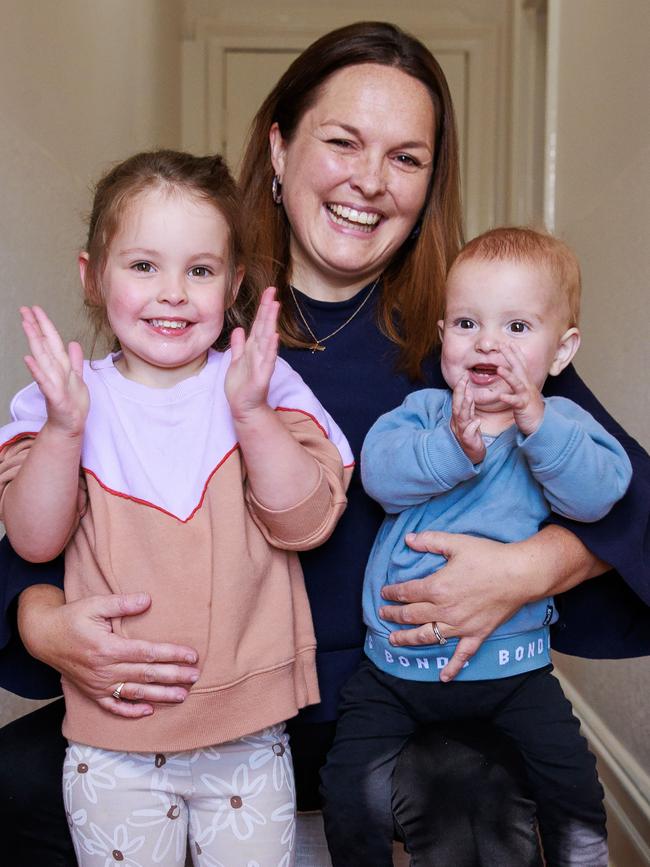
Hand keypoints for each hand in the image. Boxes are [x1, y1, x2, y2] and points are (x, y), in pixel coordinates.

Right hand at [18, 586, 199, 718]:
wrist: (43, 637)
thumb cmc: (72, 618)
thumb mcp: (95, 604)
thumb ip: (122, 603)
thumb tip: (147, 600)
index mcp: (108, 648)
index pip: (148, 654)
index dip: (172, 655)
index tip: (191, 656)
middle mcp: (105, 670)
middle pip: (146, 675)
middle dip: (173, 676)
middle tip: (195, 676)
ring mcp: (98, 684)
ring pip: (135, 693)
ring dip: (160, 696)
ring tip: (182, 696)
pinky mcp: (92, 692)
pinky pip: (113, 706)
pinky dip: (130, 711)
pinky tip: (147, 711)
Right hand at [21, 306, 88, 435]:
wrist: (71, 426)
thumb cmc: (73, 404)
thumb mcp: (78, 378)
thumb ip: (75, 361)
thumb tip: (73, 343)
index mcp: (61, 366)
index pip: (51, 340)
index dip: (45, 324)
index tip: (35, 308)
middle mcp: (55, 372)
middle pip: (44, 345)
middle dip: (35, 327)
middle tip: (24, 310)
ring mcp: (53, 383)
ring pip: (43, 359)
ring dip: (35, 342)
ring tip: (26, 325)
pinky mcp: (54, 397)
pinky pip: (45, 382)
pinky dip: (38, 371)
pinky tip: (28, 359)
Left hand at [225, 287, 279, 422]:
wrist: (243, 407)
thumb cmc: (240, 386)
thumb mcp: (236, 360)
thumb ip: (238, 345)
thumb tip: (239, 329)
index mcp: (253, 348)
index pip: (259, 324)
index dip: (263, 308)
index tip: (268, 292)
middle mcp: (259, 353)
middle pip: (264, 327)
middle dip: (268, 309)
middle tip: (273, 292)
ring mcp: (262, 363)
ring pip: (266, 339)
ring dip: (270, 323)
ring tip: (274, 306)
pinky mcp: (262, 376)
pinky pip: (267, 360)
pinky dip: (270, 348)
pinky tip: (273, 336)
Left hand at [378, 531, 527, 680]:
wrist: (520, 574)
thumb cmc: (489, 557)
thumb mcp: (456, 543)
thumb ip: (430, 540)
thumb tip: (408, 538)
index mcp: (437, 587)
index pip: (406, 592)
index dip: (392, 593)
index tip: (384, 593)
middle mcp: (445, 610)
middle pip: (411, 616)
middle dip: (393, 615)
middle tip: (382, 615)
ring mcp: (460, 626)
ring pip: (427, 637)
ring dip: (407, 639)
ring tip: (393, 641)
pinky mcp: (477, 635)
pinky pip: (462, 655)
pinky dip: (452, 668)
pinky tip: (442, 677)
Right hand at [450, 374, 484, 462]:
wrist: (470, 457)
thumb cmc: (470, 438)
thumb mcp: (469, 420)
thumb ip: (468, 408)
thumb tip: (468, 393)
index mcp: (459, 418)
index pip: (458, 401)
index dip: (460, 389)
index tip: (463, 377)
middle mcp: (458, 424)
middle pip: (457, 406)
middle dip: (459, 393)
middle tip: (462, 380)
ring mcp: (462, 433)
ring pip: (461, 418)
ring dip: (464, 407)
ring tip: (469, 396)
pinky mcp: (468, 442)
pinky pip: (469, 434)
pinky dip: (472, 427)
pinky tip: (477, 421)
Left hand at [496, 343, 543, 435]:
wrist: (540, 423)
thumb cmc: (529, 408)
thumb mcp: (523, 392)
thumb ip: (517, 383)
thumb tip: (511, 374)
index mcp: (525, 382)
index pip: (520, 364)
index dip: (515, 353)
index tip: (508, 342)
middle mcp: (527, 386)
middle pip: (519, 368)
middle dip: (511, 356)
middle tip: (502, 345)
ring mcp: (526, 396)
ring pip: (517, 384)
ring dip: (509, 376)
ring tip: (499, 369)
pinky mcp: (523, 407)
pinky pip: (516, 402)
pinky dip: (509, 398)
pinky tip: (501, 396)